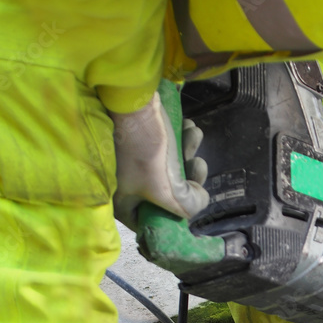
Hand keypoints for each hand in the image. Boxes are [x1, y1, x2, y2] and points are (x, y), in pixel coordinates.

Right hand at [110, 92, 208, 230]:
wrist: (130, 99)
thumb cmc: (144, 149)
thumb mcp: (168, 190)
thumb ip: (187, 207)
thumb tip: (198, 201)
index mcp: (123, 203)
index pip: (152, 223)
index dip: (175, 217)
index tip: (190, 204)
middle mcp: (125, 187)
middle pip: (166, 195)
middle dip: (188, 179)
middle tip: (198, 164)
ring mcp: (131, 165)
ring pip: (169, 170)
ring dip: (188, 153)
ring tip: (195, 136)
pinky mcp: (138, 145)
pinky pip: (164, 151)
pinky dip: (179, 141)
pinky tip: (190, 127)